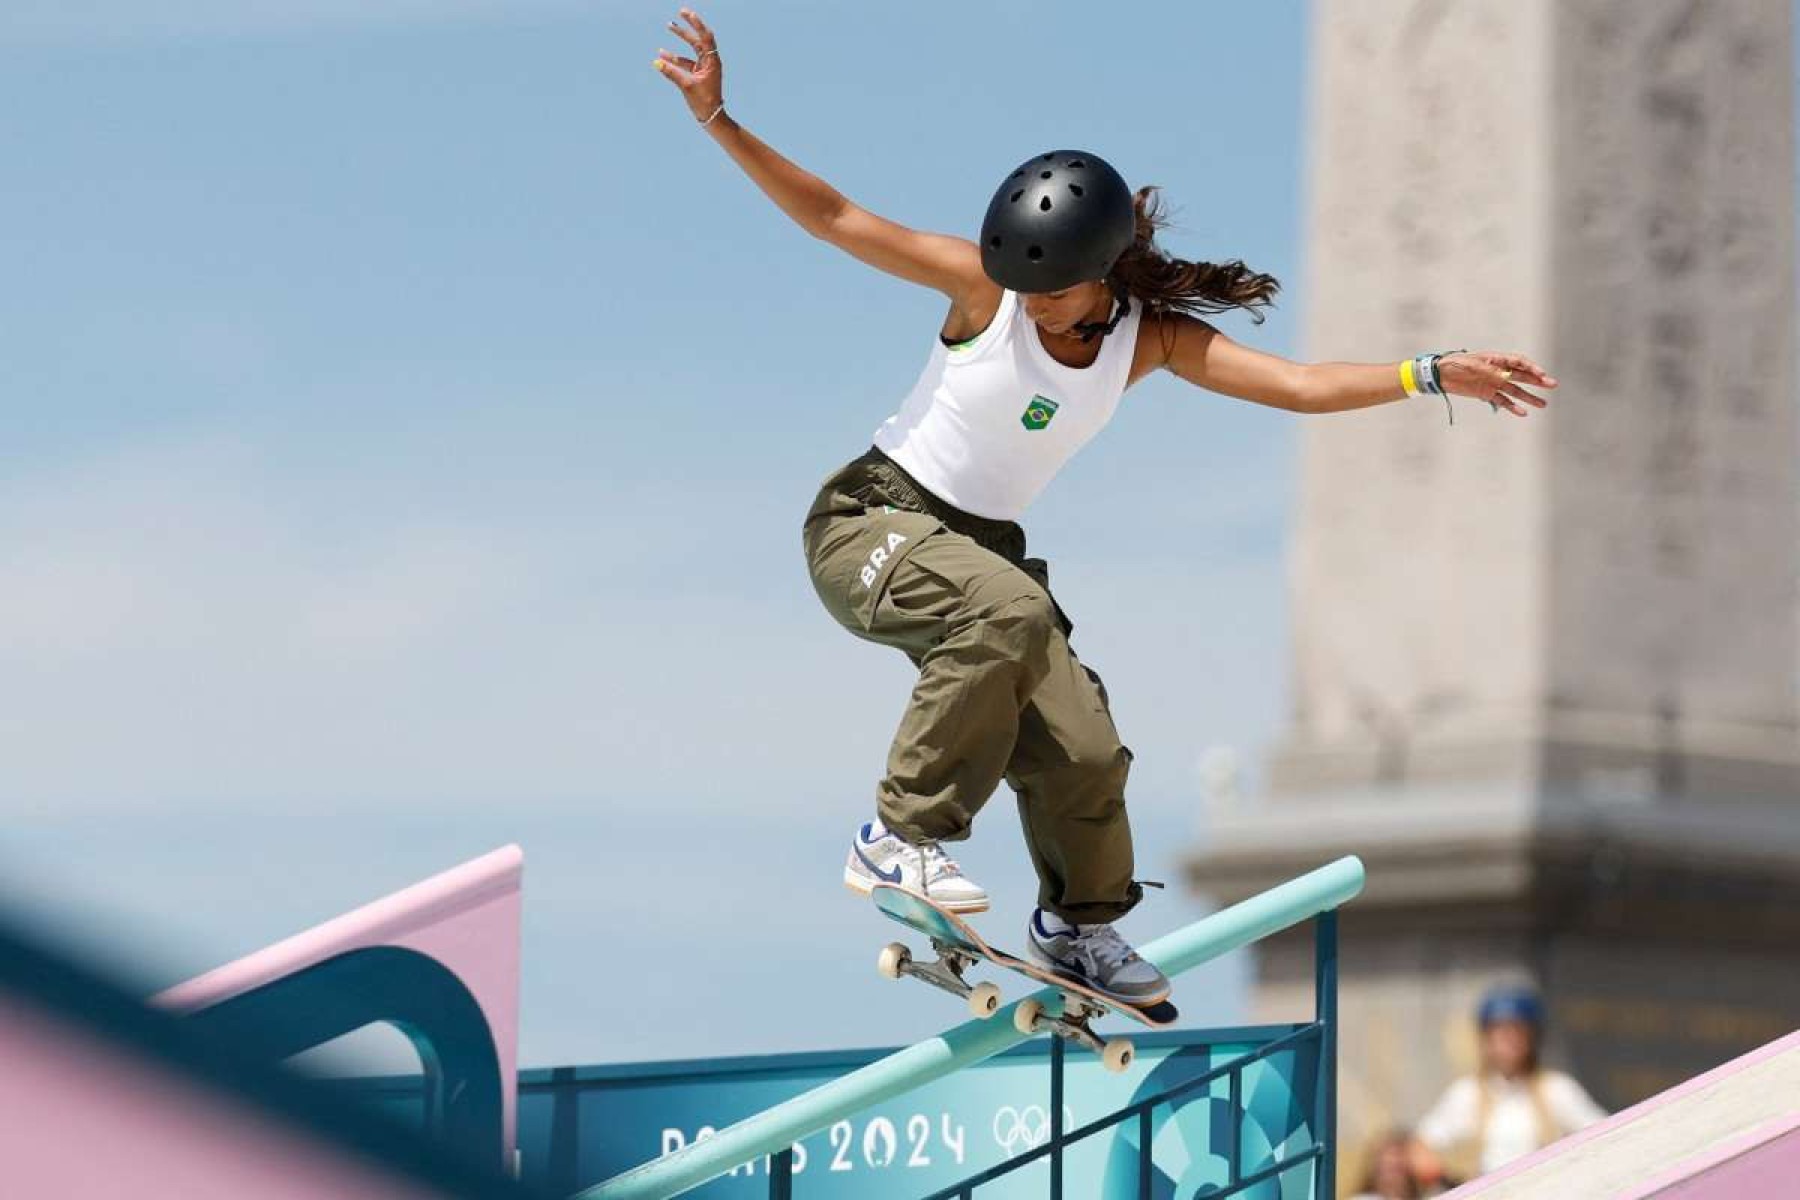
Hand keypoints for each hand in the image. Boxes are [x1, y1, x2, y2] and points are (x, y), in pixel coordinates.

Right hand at [652, 8, 724, 124]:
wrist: (711, 117)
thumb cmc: (704, 102)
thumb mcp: (686, 86)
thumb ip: (671, 73)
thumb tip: (656, 62)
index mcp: (712, 62)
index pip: (706, 37)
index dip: (696, 24)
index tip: (686, 13)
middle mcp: (710, 62)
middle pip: (699, 39)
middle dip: (688, 26)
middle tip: (680, 12)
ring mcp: (704, 68)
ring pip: (692, 49)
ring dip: (681, 38)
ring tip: (669, 26)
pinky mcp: (698, 75)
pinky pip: (685, 62)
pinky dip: (675, 58)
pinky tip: (662, 55)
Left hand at [1436, 351, 1555, 416]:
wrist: (1440, 374)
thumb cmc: (1456, 364)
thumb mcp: (1473, 366)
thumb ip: (1490, 371)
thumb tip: (1504, 377)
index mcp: (1497, 359)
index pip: (1519, 362)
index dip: (1531, 367)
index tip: (1541, 374)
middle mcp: (1499, 370)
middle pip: (1522, 376)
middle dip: (1537, 380)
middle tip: (1552, 385)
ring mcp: (1494, 383)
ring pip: (1516, 391)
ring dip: (1529, 397)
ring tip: (1543, 405)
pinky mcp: (1487, 394)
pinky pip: (1503, 401)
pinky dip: (1512, 407)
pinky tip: (1523, 413)